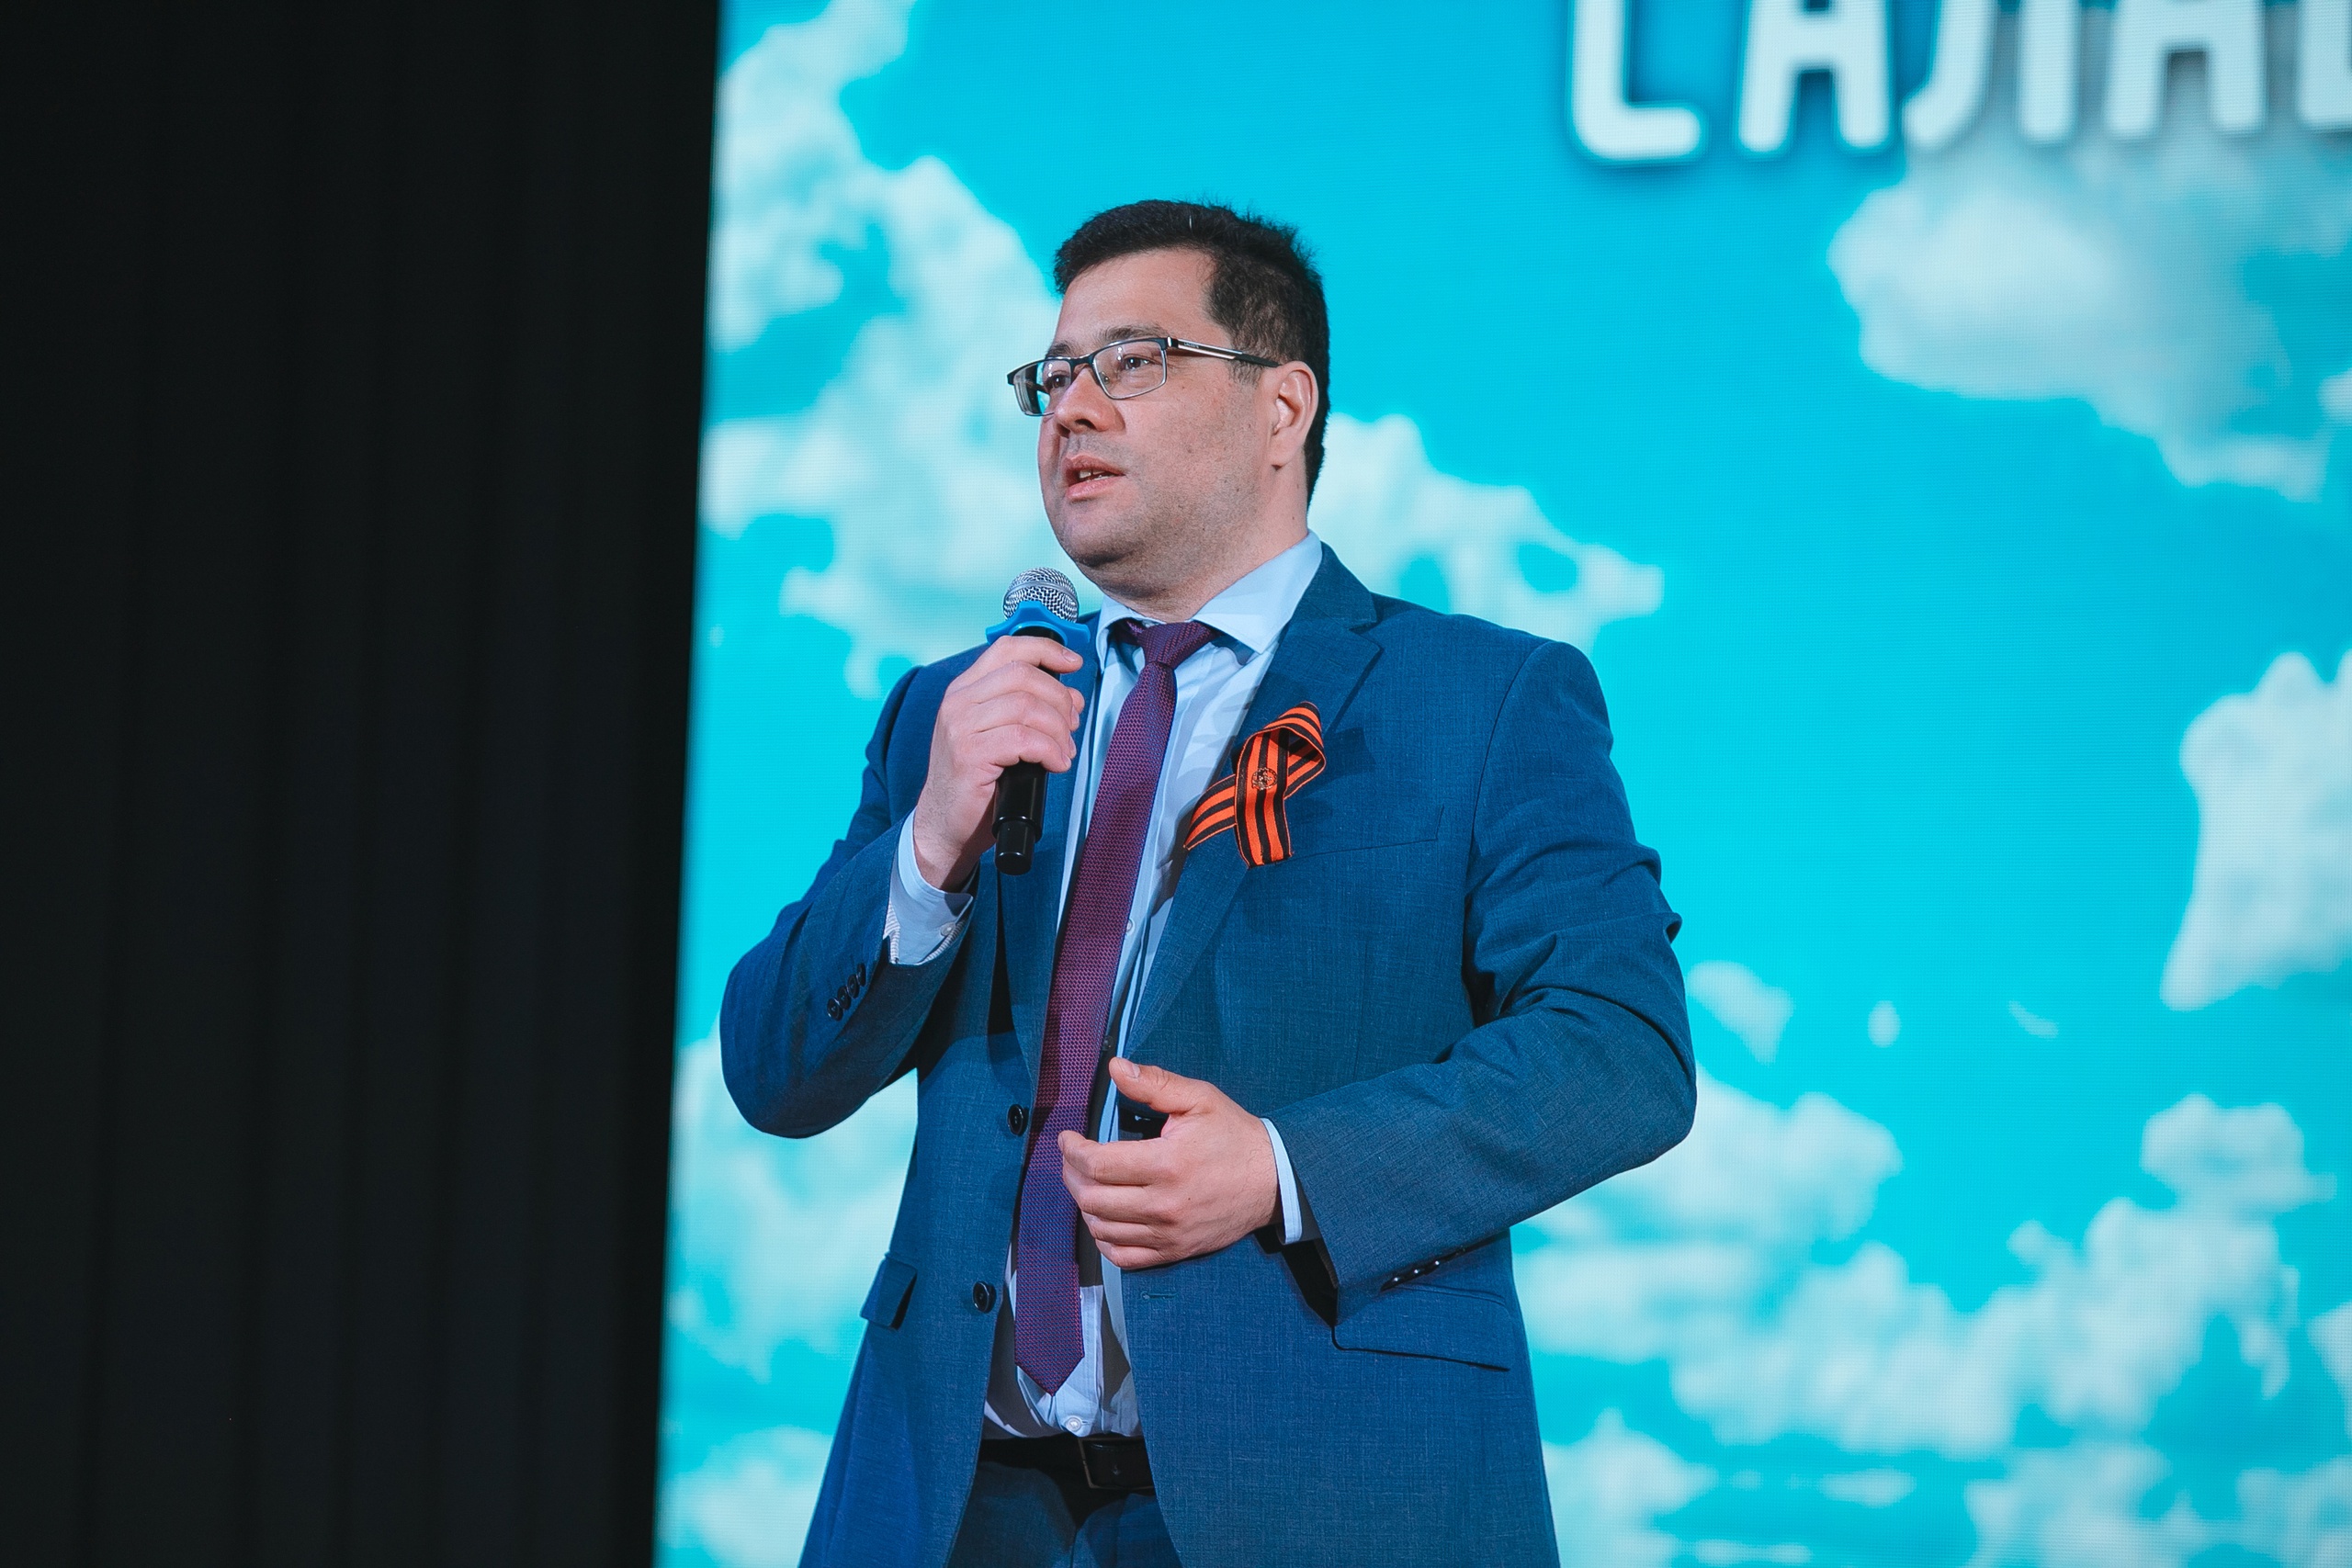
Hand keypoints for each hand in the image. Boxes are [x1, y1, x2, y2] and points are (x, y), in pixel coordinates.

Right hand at [910, 634, 1085, 889]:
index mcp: (964, 690)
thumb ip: (1026, 709)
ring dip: (1058, 730)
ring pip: (1027, 707)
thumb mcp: (997, 734)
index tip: (1073, 663)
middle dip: (1059, 699)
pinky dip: (1050, 750)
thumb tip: (1071, 697)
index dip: (1046, 650)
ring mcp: (960, 727)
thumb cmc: (976, 782)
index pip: (1008, 649)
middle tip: (1072, 726)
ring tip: (1064, 752)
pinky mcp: (969, 755)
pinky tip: (1055, 764)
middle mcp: (958, 702)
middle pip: (1024, 676)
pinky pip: (1024, 740)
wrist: (944, 824)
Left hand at [1059, 1057, 1278, 1269]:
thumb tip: (1115, 1068)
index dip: (1072, 1151)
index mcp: (1166, 1164)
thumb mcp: (1198, 1099)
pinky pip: (1123, 1256)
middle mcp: (1163, 1204)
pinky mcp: (1174, 1250)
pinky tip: (1104, 1218)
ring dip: (1085, 1205)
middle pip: (1092, 1198)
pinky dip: (1104, 1239)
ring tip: (1086, 1182)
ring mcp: (1168, 1233)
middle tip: (1072, 1158)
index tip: (1068, 1139)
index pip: (1097, 1165)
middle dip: (1071, 1175)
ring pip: (1102, 1228)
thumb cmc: (1235, 1136)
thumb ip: (1154, 1083)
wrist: (1274, 1180)